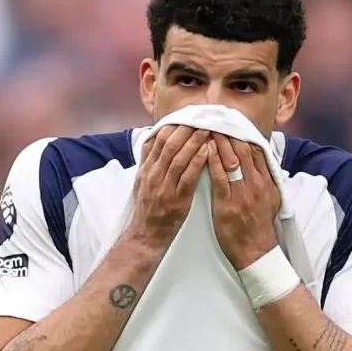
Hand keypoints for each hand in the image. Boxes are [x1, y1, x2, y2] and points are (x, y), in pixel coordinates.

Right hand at [128, 125, 209, 248]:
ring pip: (178, 156)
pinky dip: (198, 161)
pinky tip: (208, 150)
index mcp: (146, 169)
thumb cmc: (149, 210)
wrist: (146, 236)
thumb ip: (150, 162)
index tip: (185, 114)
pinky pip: (188, 176)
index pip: (157, 139)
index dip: (172, 125)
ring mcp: (164, 186)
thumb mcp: (143, 183)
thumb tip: (154, 140)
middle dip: (185, 128)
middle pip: (168, 143)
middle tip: (201, 116)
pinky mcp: (177, 198)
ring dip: (194, 140)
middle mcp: (153, 174)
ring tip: (208, 128)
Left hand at [205, 133, 282, 266]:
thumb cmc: (258, 226)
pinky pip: (220, 176)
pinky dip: (212, 160)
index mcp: (267, 182)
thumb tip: (259, 163)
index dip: (244, 134)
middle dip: (230, 132)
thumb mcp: (269, 200)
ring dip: (219, 141)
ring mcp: (243, 193)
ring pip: (232, 159)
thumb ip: (264, 180)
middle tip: (217, 117)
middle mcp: (257, 184)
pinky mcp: (228, 203)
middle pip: (244, 150)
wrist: (256, 251)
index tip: (233, 121)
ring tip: (208, 126)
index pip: (256, 150)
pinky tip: (204, 148)